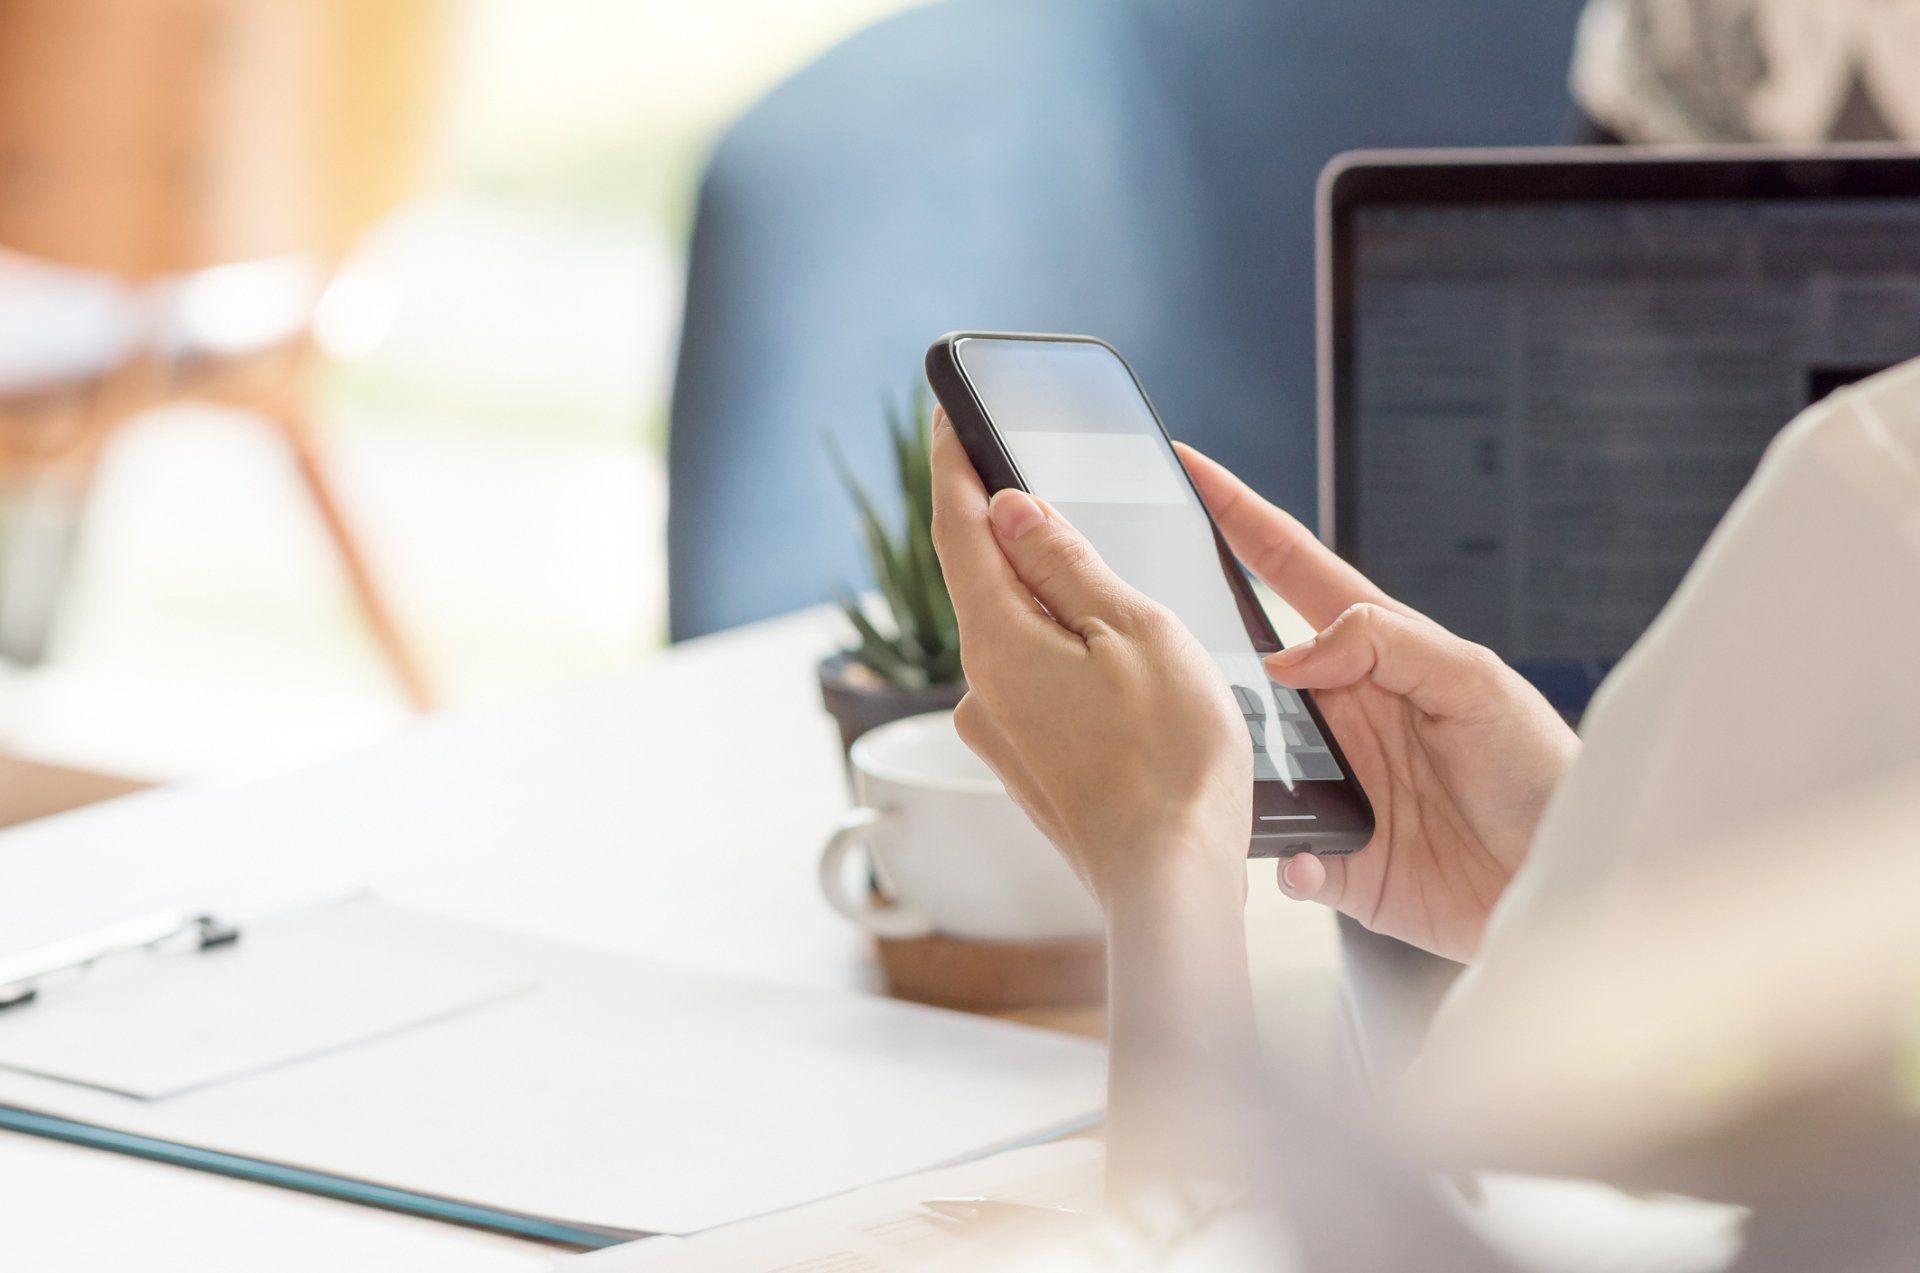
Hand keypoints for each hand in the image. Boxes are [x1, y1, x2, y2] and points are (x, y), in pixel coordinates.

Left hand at [927, 412, 1250, 910]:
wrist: (1172, 881)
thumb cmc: (1171, 758)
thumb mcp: (1134, 630)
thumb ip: (1066, 564)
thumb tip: (1009, 509)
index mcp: (998, 640)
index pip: (956, 526)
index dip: (951, 461)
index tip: (946, 411)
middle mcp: (981, 687)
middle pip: (984, 579)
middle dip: (1009, 528)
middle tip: (1036, 475)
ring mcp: (1001, 732)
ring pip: (1016, 634)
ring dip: (1047, 598)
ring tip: (1105, 581)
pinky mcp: (1028, 766)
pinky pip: (1035, 683)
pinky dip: (1063, 654)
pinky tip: (1114, 664)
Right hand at [1177, 444, 1579, 962]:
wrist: (1569, 881)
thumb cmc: (1543, 772)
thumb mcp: (1477, 681)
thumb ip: (1386, 644)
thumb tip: (1289, 656)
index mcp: (1375, 654)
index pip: (1290, 569)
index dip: (1240, 517)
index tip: (1191, 467)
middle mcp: (1342, 715)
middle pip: (1245, 668)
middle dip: (1195, 649)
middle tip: (1152, 632)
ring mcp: (1334, 785)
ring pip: (1245, 763)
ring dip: (1228, 764)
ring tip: (1217, 760)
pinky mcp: (1337, 859)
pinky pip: (1282, 856)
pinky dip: (1283, 858)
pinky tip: (1302, 856)